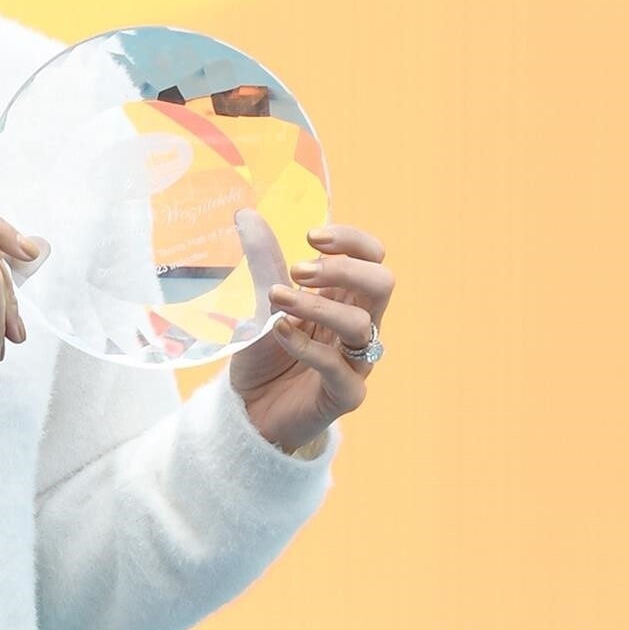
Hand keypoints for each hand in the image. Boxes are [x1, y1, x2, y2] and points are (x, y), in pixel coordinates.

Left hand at [227, 218, 394, 452]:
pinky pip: (337, 368)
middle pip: (382, 282)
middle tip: (300, 270)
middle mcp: (359, 326)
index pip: (373, 257)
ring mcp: (356, 362)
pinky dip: (306, 346)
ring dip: (319, 306)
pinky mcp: (345, 395)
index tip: (312, 237)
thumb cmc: (263, 356)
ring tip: (279, 300)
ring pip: (362, 325)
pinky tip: (280, 332)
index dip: (351, 241)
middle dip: (344, 269)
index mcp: (348, 297)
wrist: (248, 413)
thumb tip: (246, 215)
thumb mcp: (260, 304)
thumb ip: (263, 264)